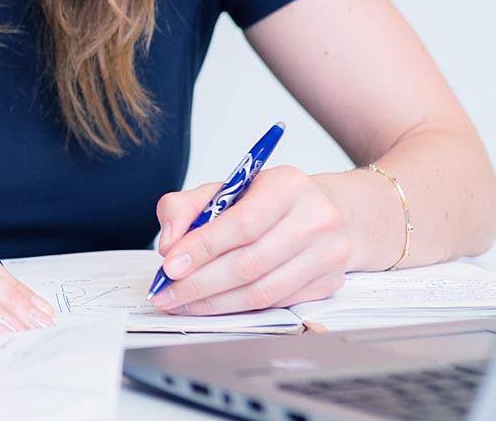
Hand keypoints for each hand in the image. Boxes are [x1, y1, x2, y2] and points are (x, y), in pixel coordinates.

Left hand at [149, 165, 350, 314]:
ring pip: (262, 292)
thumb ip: (184, 208)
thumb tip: (169, 246)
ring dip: (215, 304)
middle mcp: (316, 219)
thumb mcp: (224, 189)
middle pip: (250, 264)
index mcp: (288, 186)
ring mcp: (328, 255)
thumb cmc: (266, 201)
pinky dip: (237, 309)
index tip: (169, 266)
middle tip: (167, 293)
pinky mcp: (329, 284)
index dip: (203, 248)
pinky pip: (275, 304)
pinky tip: (212, 306)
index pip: (242, 224)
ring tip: (182, 304)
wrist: (321, 212)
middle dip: (200, 284)